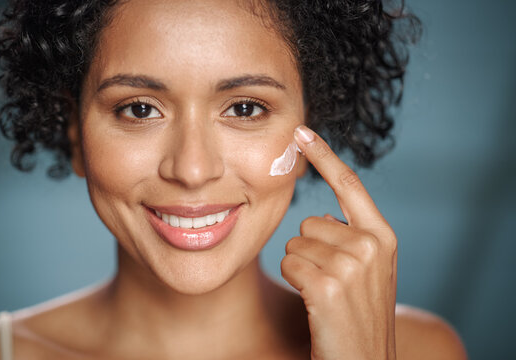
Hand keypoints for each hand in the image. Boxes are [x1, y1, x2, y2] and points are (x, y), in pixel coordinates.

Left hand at [281, 126, 397, 359]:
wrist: (364, 359)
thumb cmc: (358, 313)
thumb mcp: (367, 269)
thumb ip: (351, 236)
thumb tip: (320, 214)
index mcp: (382, 236)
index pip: (350, 184)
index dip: (324, 156)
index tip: (302, 132)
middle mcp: (371, 245)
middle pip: (308, 221)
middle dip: (309, 249)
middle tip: (329, 280)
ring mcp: (351, 266)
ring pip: (294, 244)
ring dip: (301, 267)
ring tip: (324, 293)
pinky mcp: (327, 287)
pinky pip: (288, 264)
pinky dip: (294, 281)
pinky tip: (314, 302)